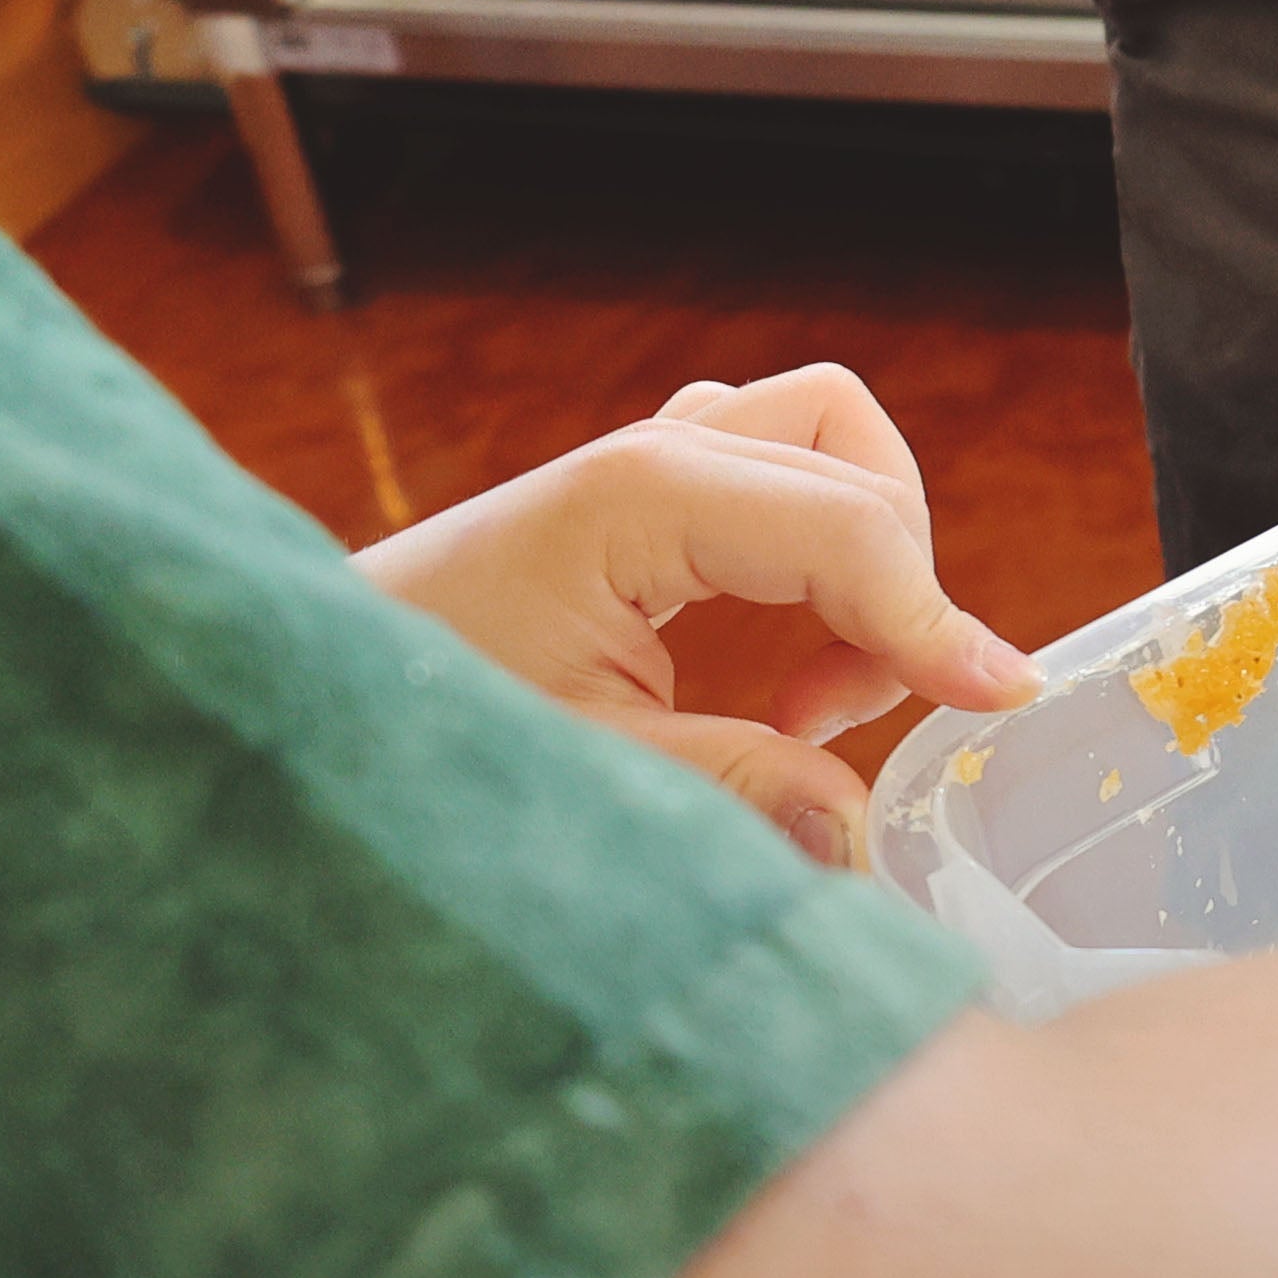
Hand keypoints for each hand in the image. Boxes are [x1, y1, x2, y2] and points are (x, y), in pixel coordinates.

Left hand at [352, 364, 1044, 866]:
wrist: (277, 698)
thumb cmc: (402, 728)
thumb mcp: (581, 775)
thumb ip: (734, 791)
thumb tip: (864, 836)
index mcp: (638, 497)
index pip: (845, 527)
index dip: (934, 618)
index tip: (1000, 701)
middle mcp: (651, 454)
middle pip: (855, 464)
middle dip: (894, 589)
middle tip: (843, 719)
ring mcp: (642, 462)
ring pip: (827, 442)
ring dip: (860, 557)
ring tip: (809, 695)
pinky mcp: (634, 495)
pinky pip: (774, 476)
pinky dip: (812, 554)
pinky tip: (773, 663)